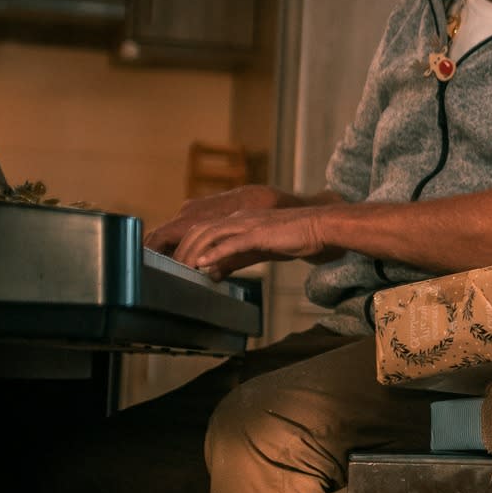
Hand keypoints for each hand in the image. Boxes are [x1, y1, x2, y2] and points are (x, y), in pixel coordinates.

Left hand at [145, 185, 307, 256]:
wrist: (320, 227)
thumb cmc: (294, 238)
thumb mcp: (259, 250)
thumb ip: (235, 259)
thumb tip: (214, 273)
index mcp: (237, 221)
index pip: (202, 230)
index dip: (186, 246)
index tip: (176, 263)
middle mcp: (237, 219)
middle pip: (199, 231)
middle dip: (182, 250)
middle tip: (172, 268)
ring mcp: (247, 224)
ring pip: (209, 235)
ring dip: (193, 252)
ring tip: (183, 268)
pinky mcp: (259, 234)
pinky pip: (232, 242)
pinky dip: (215, 252)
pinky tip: (205, 263)